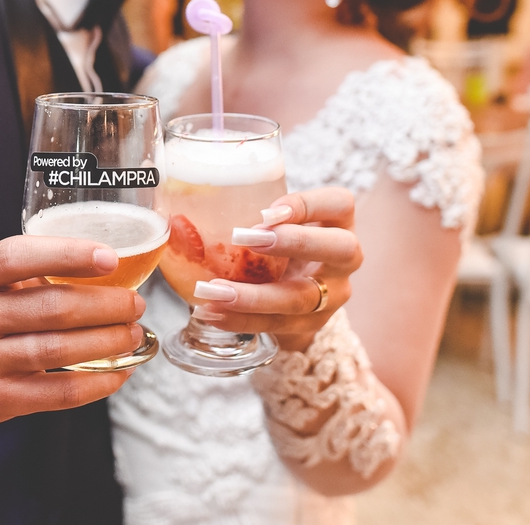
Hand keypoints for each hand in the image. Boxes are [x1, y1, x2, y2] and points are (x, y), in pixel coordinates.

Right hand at [0, 236, 145, 424]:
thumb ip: (31, 268)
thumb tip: (108, 268)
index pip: (17, 257)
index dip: (67, 255)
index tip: (109, 257)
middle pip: (52, 308)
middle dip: (106, 305)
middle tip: (134, 304)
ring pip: (61, 351)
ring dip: (108, 342)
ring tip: (132, 334)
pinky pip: (60, 392)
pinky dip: (98, 382)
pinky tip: (120, 371)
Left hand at [197, 187, 361, 351]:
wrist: (295, 293)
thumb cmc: (280, 243)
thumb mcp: (277, 222)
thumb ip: (253, 212)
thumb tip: (184, 203)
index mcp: (339, 222)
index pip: (339, 204)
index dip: (308, 205)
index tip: (267, 211)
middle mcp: (345, 258)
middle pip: (341, 249)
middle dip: (295, 243)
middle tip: (248, 239)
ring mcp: (333, 295)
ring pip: (302, 298)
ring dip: (254, 296)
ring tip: (213, 290)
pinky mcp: (313, 325)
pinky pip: (278, 325)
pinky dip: (241, 320)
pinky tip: (212, 313)